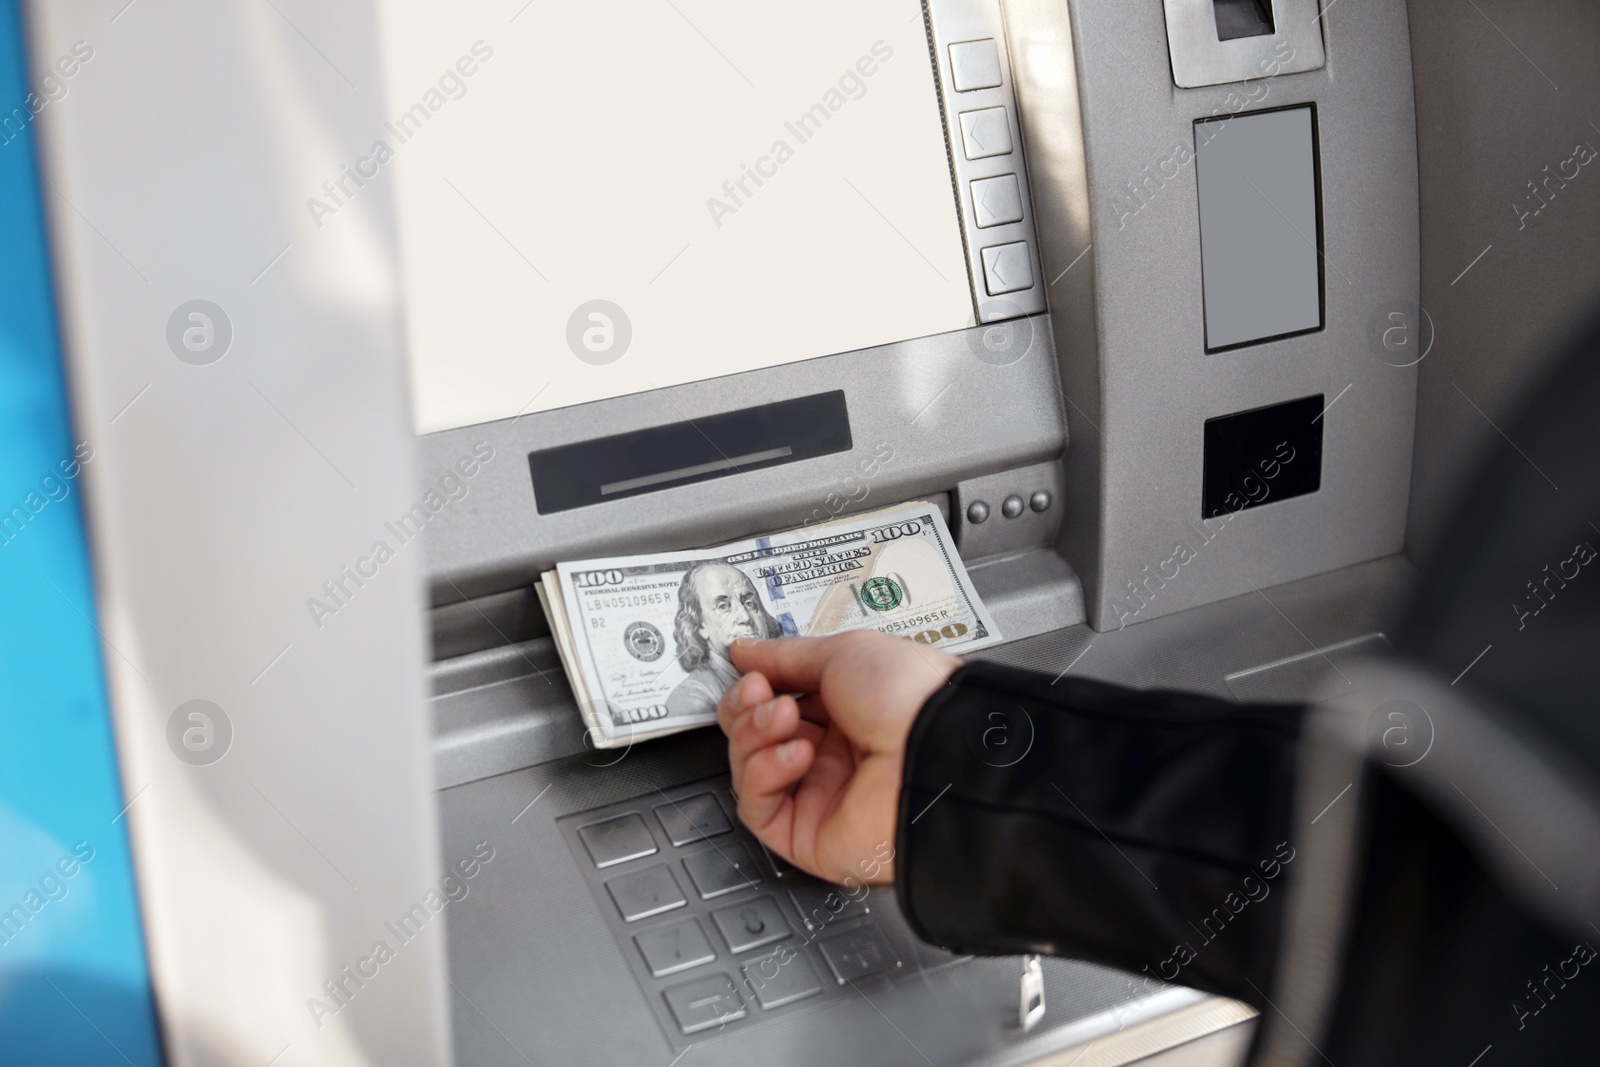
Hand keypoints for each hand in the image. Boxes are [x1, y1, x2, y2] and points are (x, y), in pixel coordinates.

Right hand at [717, 631, 959, 885]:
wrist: (937, 750)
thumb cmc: (911, 698)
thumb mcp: (844, 653)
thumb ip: (785, 656)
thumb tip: (746, 652)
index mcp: (846, 712)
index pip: (775, 703)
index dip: (755, 688)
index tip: (751, 674)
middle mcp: (833, 755)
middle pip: (755, 736)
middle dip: (748, 709)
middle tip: (759, 692)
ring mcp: (821, 795)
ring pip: (749, 770)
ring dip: (754, 736)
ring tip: (783, 718)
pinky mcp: (809, 835)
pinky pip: (758, 808)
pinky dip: (763, 775)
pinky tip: (795, 755)